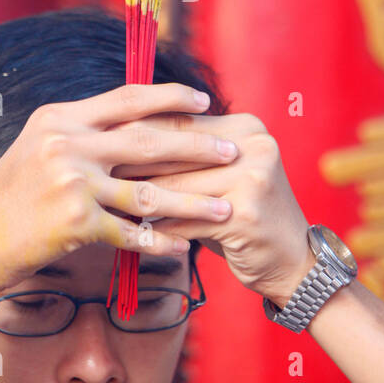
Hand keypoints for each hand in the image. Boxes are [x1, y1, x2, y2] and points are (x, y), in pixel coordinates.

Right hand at [0, 83, 240, 292]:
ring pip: (150, 191)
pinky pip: (132, 233)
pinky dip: (161, 242)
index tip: (203, 100)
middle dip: (197, 144)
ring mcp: (72, 183)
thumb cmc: (8, 198)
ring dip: (193, 201)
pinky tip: (185, 247)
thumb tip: (127, 118)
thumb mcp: (36, 148)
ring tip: (226, 207)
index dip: (170, 97)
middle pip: (148, 139)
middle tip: (233, 148)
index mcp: (59, 118)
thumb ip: (79, 132)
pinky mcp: (75, 223)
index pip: (127, 97)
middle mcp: (67, 144)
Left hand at [108, 110, 311, 304]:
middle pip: (174, 149)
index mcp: (245, 126)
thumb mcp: (219, 177)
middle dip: (129, 163)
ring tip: (102, 203)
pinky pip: (185, 220)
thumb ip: (183, 156)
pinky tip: (129, 235)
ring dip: (136, 199)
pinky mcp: (246, 212)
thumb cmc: (243, 217)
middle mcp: (253, 143)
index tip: (96, 142)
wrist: (293, 262)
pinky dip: (155, 229)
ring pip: (175, 186)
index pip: (177, 120)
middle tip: (90, 172)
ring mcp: (253, 176)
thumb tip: (118, 141)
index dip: (133, 131)